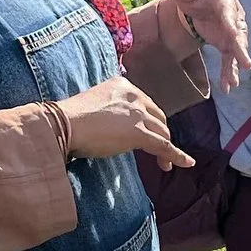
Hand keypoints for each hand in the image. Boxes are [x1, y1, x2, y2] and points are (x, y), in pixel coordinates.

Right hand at [59, 76, 191, 170]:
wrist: (63, 124)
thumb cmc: (70, 119)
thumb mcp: (94, 105)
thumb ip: (109, 110)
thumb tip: (113, 127)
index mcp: (123, 86)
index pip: (145, 104)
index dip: (149, 121)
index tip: (147, 133)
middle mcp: (134, 96)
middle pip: (158, 117)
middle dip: (160, 134)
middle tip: (158, 151)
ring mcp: (137, 114)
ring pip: (162, 132)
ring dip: (166, 148)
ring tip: (164, 164)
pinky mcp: (138, 133)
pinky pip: (163, 146)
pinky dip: (177, 155)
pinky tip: (186, 163)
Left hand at [164, 0, 250, 92]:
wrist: (205, 2)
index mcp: (224, 0)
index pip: (227, 11)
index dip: (229, 22)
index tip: (232, 33)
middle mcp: (233, 17)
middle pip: (238, 34)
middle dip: (241, 49)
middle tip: (246, 64)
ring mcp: (232, 32)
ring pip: (236, 50)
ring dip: (235, 66)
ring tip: (235, 82)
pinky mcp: (227, 44)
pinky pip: (229, 60)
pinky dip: (229, 73)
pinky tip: (228, 88)